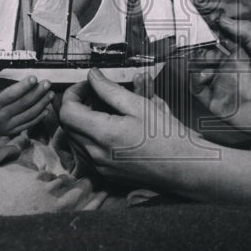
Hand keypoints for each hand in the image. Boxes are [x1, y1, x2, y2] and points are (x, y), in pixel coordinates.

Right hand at [0, 76, 53, 138]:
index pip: (11, 94)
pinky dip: (39, 117)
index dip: (23, 86)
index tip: (34, 77)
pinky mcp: (11, 131)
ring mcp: (7, 125)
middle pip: (23, 104)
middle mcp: (1, 116)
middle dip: (37, 92)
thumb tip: (4, 64)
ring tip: (51, 93)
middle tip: (47, 83)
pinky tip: (46, 109)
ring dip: (42, 103)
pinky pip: (28, 124)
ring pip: (29, 114)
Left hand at [59, 69, 221, 191]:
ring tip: (104, 109)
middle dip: (77, 105)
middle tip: (95, 93)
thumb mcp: (140, 105)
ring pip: (74, 139)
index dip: (73, 93)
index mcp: (103, 134)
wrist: (183, 167)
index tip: (87, 84)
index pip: (67, 111)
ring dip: (82, 121)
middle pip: (68, 125)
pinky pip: (85, 152)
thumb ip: (110, 90)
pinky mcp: (105, 174)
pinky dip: (89, 136)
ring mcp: (99, 167)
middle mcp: (95, 154)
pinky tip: (109, 128)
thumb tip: (93, 76)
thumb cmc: (166, 136)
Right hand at [190, 16, 250, 145]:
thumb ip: (245, 32)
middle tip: (201, 39)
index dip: (210, 30)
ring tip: (206, 58)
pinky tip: (204, 73)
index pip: (220, 37)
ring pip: (198, 68)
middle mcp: (229, 67)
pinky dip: (195, 79)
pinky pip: (197, 89)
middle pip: (205, 51)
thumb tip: (223, 19)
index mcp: (241, 53)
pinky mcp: (216, 101)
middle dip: (200, 44)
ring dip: (197, 60)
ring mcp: (222, 83)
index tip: (204, 21)